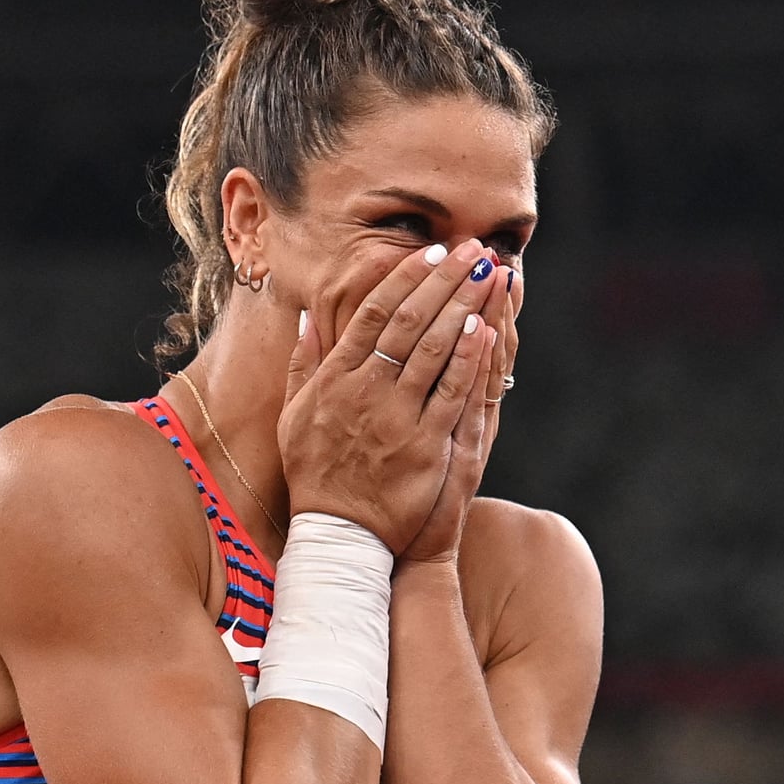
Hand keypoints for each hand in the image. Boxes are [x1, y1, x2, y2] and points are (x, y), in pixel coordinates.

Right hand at [278, 241, 504, 554]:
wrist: (340, 535)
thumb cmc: (316, 474)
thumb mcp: (294, 416)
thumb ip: (303, 365)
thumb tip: (306, 317)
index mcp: (335, 379)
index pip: (374, 314)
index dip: (406, 278)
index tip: (432, 251)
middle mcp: (365, 391)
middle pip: (411, 321)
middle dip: (445, 279)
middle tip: (473, 248)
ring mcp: (397, 417)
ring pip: (435, 348)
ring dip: (464, 305)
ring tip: (489, 274)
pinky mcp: (425, 446)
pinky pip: (451, 392)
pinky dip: (469, 358)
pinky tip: (487, 327)